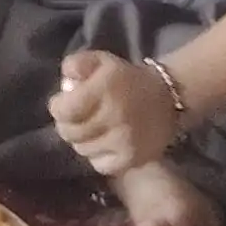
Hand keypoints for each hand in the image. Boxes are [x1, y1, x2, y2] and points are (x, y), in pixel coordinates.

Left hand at [49, 48, 183, 178]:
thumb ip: (77, 63)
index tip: (62, 104)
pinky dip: (97, 156)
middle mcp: (115, 117)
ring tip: (89, 130)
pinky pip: (101, 165)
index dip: (57, 108)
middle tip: (74, 119)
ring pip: (83, 150)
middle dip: (66, 125)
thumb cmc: (126, 78)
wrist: (168, 97)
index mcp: (105, 89)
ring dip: (81, 140)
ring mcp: (125, 141)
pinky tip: (103, 143)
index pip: (64, 111)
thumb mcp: (101, 60)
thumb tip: (65, 79)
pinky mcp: (134, 159)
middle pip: (71, 133)